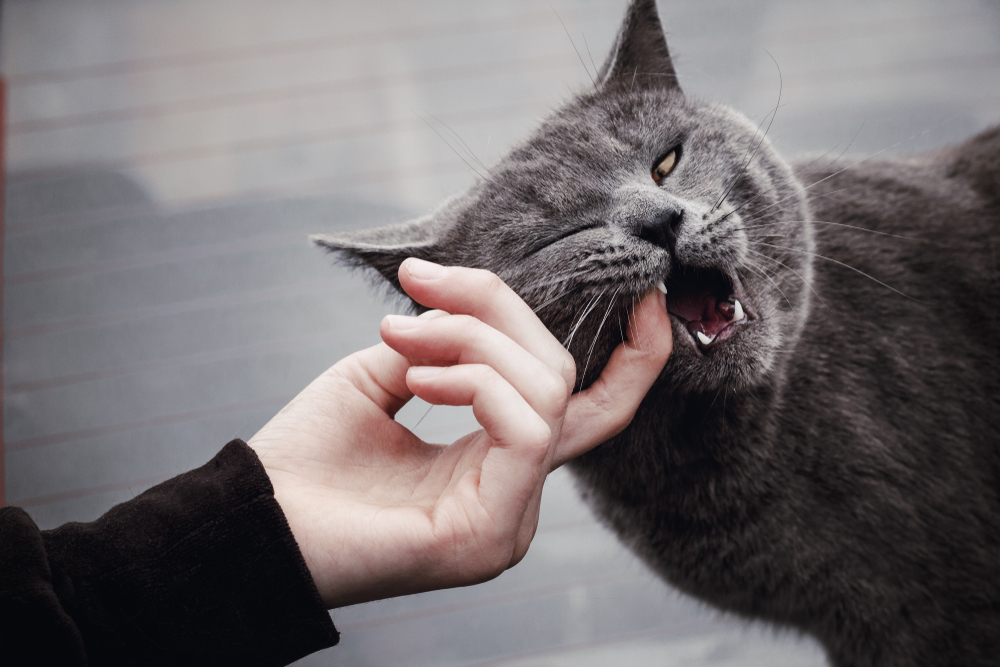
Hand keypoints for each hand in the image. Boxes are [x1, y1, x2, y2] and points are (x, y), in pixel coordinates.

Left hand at [248, 259, 671, 607]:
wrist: (252, 519)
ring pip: (546, 391)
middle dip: (497, 311)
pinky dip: (475, 380)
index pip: (594, 407)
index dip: (635, 355)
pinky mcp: (492, 532)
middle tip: (419, 286)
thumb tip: (462, 305)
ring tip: (399, 333)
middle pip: (560, 376)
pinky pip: (527, 427)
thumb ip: (442, 342)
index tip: (647, 293)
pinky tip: (418, 378)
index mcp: (498, 462)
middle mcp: (517, 495)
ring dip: (473, 339)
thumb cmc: (306, 455)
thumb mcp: (383, 373)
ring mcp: (510, 520)